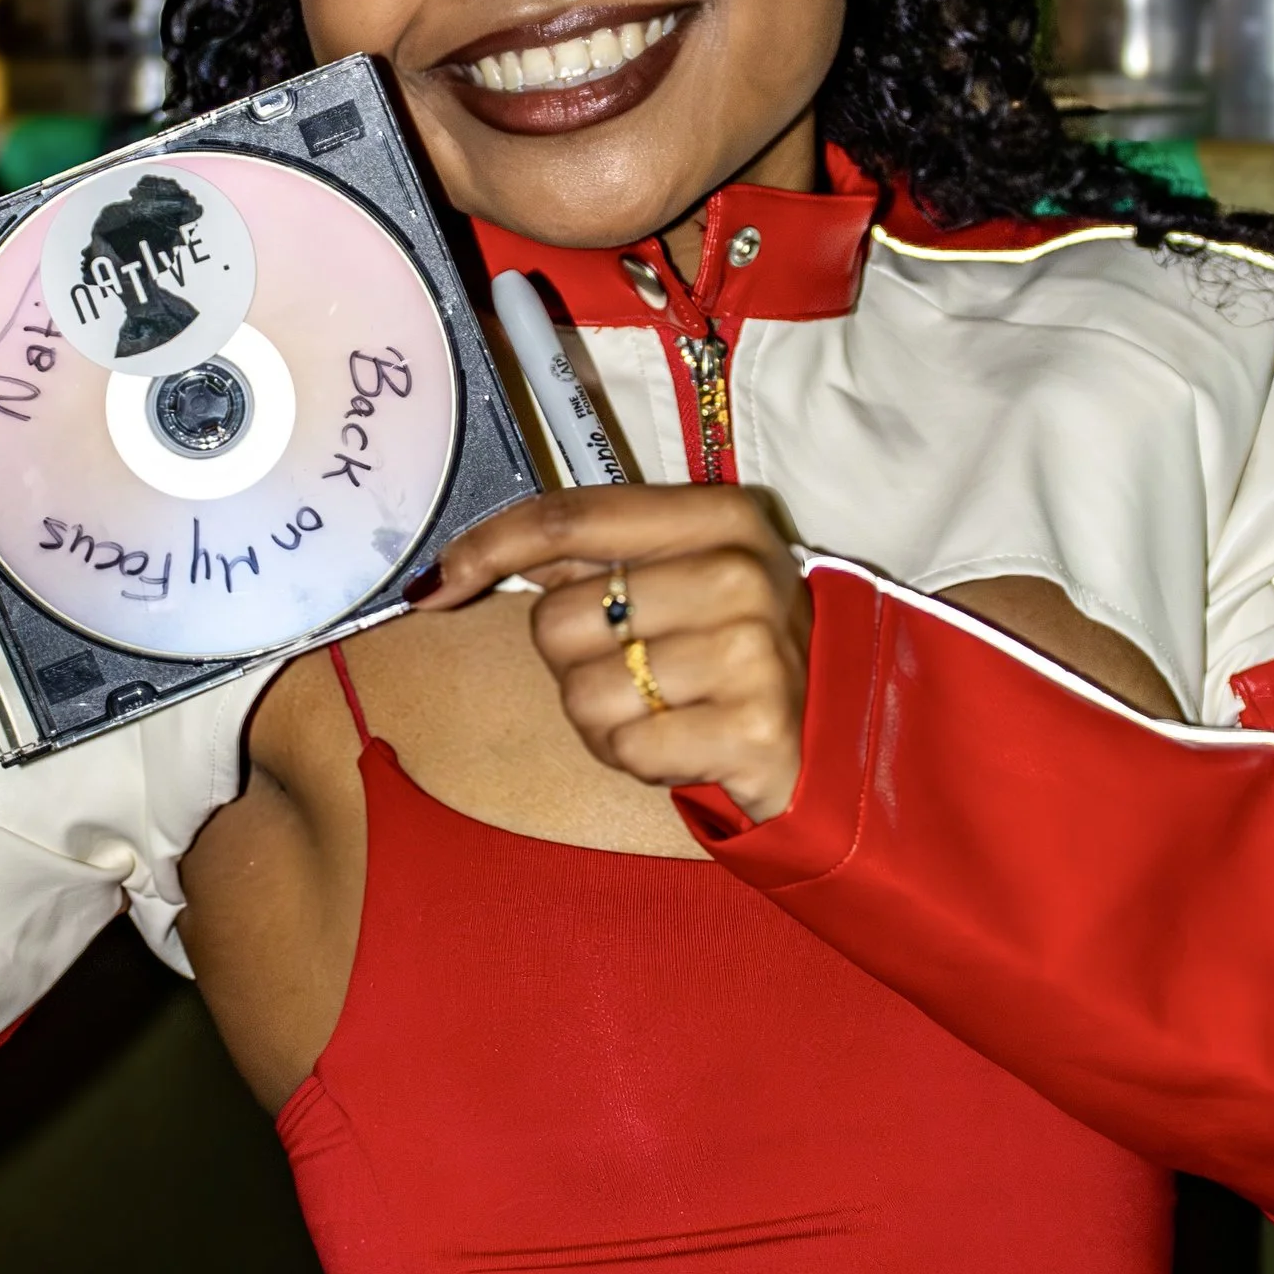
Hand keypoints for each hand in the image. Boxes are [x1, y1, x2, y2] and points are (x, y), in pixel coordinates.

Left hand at [420, 483, 809, 823]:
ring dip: (604, 717)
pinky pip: (625, 746)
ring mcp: (751, 650)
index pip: (571, 519)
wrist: (835, 739)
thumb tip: (447, 571)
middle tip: (638, 669)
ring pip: (583, 691)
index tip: (437, 583)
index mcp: (721, 517)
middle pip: (561, 618)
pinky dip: (637, 757)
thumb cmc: (733, 653)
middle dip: (574, 660)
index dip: (489, 547)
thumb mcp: (681, 579)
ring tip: (664, 709)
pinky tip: (683, 744)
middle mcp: (740, 572)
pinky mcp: (752, 727)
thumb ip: (586, 558)